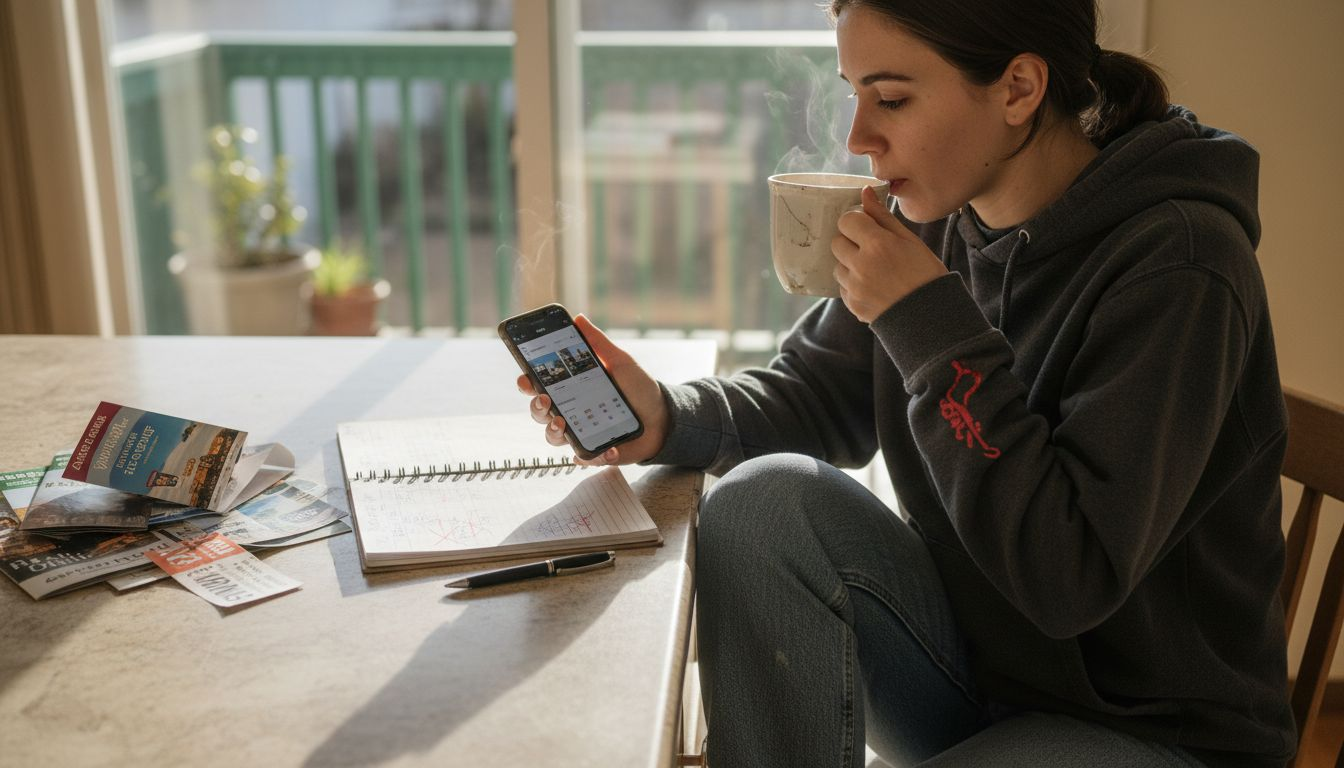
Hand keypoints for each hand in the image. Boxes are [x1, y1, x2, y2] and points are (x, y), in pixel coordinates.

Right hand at [517, 314, 669, 465]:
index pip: (540, 387)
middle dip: (536, 408)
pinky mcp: (596, 452)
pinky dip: (592, 455)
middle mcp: (570, 413)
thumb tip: (578, 319)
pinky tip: (604, 448)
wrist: (663, 416)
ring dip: (553, 432)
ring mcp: (581, 434)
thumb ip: (598, 343)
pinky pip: (585, 457)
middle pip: (540, 413)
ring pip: (554, 438)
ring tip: (563, 423)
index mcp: (571, 389)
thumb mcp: (620, 362)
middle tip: (545, 400)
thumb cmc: (639, 388)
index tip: (525, 378)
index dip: (528, 383)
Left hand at [832, 185, 947, 322]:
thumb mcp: (909, 240)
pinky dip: (853, 285)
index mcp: (878, 244)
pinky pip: (843, 287)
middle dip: (850, 242)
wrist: (931, 317)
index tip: (866, 228)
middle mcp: (862, 265)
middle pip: (837, 242)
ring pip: (838, 266)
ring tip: (875, 271)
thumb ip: (883, 216)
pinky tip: (874, 287)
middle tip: (871, 249)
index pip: (847, 220)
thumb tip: (864, 192)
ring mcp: (855, 287)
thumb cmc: (925, 274)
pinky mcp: (852, 305)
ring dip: (850, 265)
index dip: (856, 222)